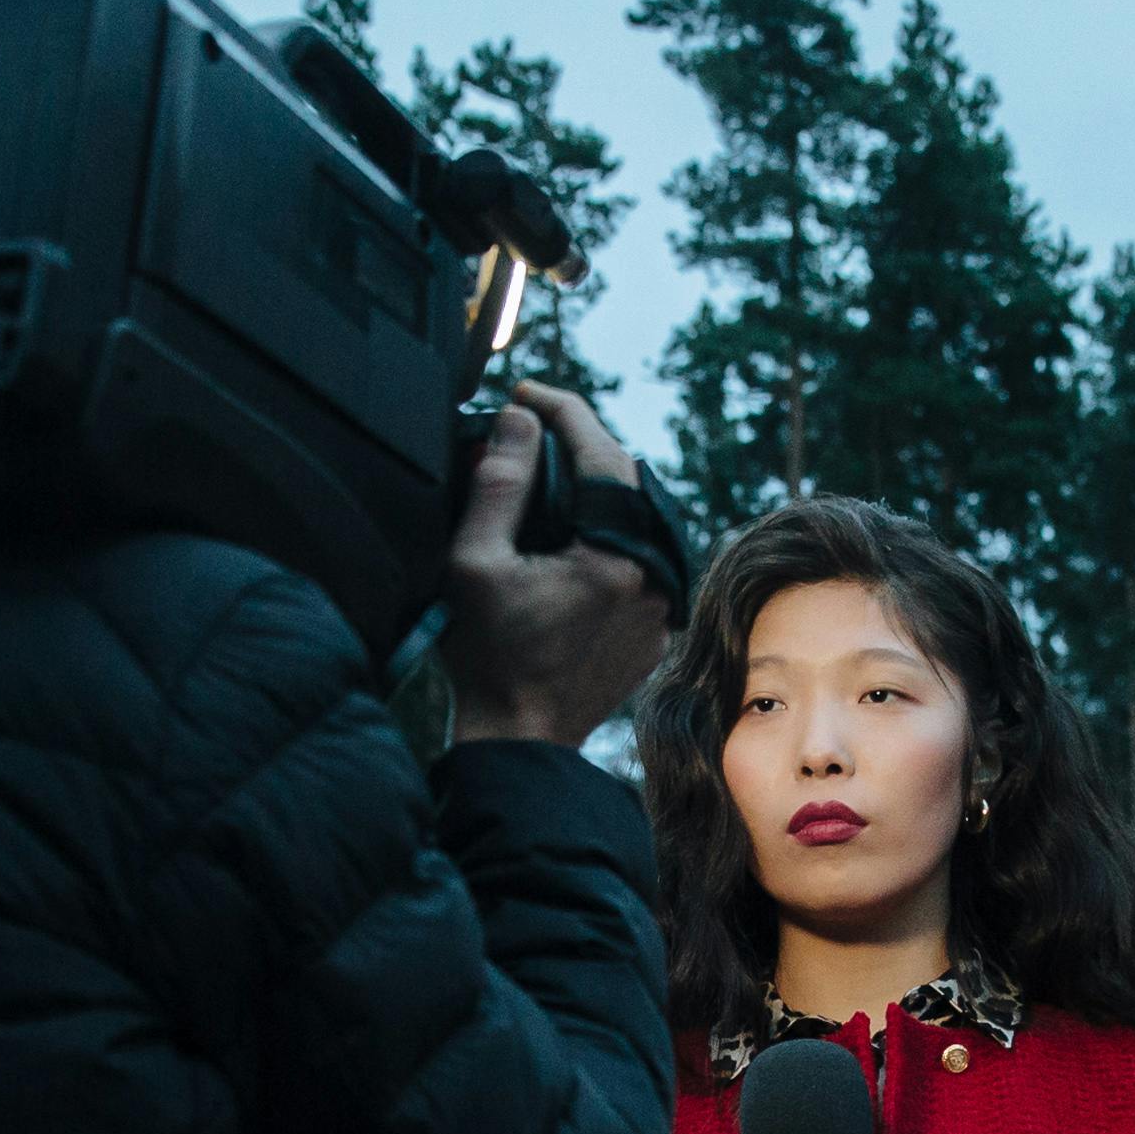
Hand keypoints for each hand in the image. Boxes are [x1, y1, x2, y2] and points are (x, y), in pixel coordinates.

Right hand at [441, 388, 669, 746]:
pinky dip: (606, 536)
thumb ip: (499, 484)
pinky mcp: (655, 625)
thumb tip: (520, 419)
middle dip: (577, 445)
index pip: (601, 450)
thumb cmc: (489, 657)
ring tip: (543, 475)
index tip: (524, 393)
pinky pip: (638, 558)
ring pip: (634, 518)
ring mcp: (660, 603)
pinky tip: (563, 534)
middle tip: (529, 430)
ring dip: (593, 490)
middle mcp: (653, 576)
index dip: (561, 410)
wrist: (522, 740)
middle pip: (624, 480)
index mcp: (614, 556)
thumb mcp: (474, 563)